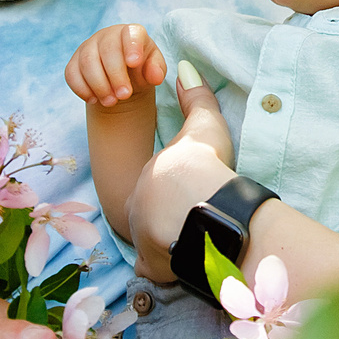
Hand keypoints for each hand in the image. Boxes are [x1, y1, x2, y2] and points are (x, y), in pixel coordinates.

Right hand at [65, 23, 164, 110]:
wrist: (122, 77)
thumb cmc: (141, 69)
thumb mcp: (153, 69)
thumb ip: (156, 70)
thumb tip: (155, 76)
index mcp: (131, 33)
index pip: (131, 33)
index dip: (132, 46)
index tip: (134, 63)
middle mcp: (107, 36)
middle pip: (107, 50)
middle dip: (116, 75)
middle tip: (124, 95)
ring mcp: (88, 47)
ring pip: (87, 63)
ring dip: (99, 85)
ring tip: (111, 102)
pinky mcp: (74, 62)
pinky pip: (71, 74)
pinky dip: (82, 89)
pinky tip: (94, 99)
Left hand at [126, 69, 239, 277]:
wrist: (201, 205)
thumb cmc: (201, 166)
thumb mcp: (202, 126)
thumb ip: (195, 98)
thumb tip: (184, 67)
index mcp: (142, 185)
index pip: (144, 193)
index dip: (158, 197)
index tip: (173, 199)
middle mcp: (136, 217)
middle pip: (144, 222)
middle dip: (159, 224)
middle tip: (183, 221)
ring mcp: (144, 245)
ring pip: (150, 249)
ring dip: (163, 248)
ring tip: (185, 245)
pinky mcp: (157, 267)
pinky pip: (156, 271)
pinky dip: (166, 270)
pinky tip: (180, 266)